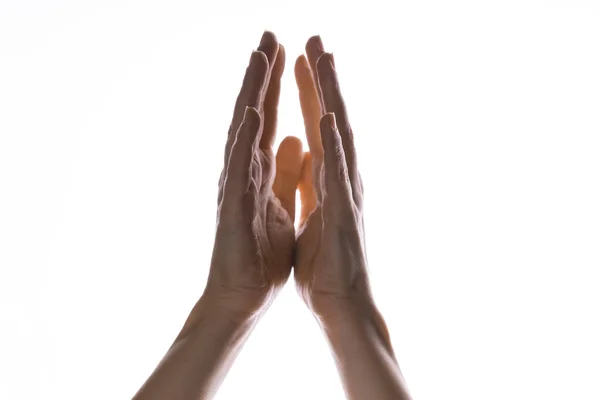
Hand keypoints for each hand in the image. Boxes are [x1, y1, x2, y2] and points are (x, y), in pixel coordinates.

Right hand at [204, 32, 302, 317]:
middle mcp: (245, 171)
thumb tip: (296, 138)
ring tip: (259, 57)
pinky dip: (246, 140)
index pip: (269, 119)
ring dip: (251, 94)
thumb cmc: (260, 252)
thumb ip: (286, 171)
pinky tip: (252, 113)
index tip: (285, 51)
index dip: (276, 86)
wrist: (242, 294)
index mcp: (261, 171)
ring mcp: (237, 187)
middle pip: (254, 114)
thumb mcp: (280, 203)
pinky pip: (241, 169)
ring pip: (243, 132)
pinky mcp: (234, 209)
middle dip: (263, 75)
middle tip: (269, 34)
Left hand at [294, 36, 372, 321]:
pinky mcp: (342, 216)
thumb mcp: (312, 212)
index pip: (317, 126)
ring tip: (325, 59)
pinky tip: (329, 118)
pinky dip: (334, 146)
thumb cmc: (326, 263)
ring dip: (332, 98)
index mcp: (327, 179)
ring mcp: (345, 195)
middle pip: (331, 121)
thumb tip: (304, 150)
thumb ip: (309, 179)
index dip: (310, 92)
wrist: (340, 303)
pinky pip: (337, 177)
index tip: (301, 58)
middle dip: (322, 79)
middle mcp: (340, 179)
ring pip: (339, 138)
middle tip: (316, 38)